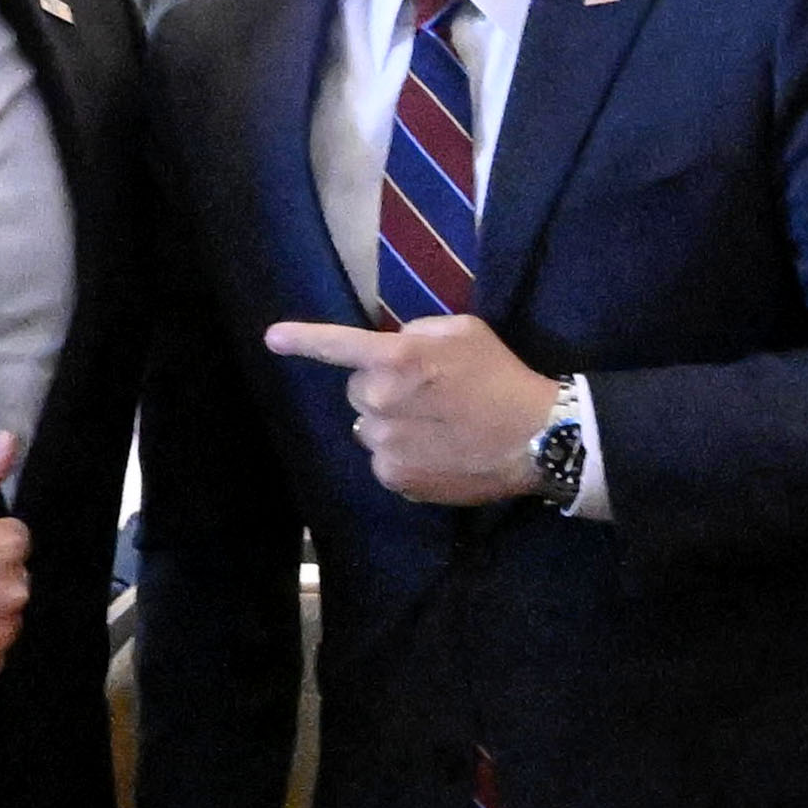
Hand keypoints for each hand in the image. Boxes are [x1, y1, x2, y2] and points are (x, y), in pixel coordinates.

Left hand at [266, 314, 555, 506]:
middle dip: (380, 388)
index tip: (271, 338)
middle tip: (424, 394)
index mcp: (397, 358)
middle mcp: (381, 400)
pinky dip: (401, 454)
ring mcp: (386, 444)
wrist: (535, 436)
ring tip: (434, 426)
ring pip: (367, 427)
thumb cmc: (500, 374)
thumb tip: (392, 345)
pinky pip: (381, 459)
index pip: (339, 346)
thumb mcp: (462, 330)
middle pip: (357, 391)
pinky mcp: (395, 477)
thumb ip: (416, 332)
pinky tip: (436, 450)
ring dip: (388, 423)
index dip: (303, 340)